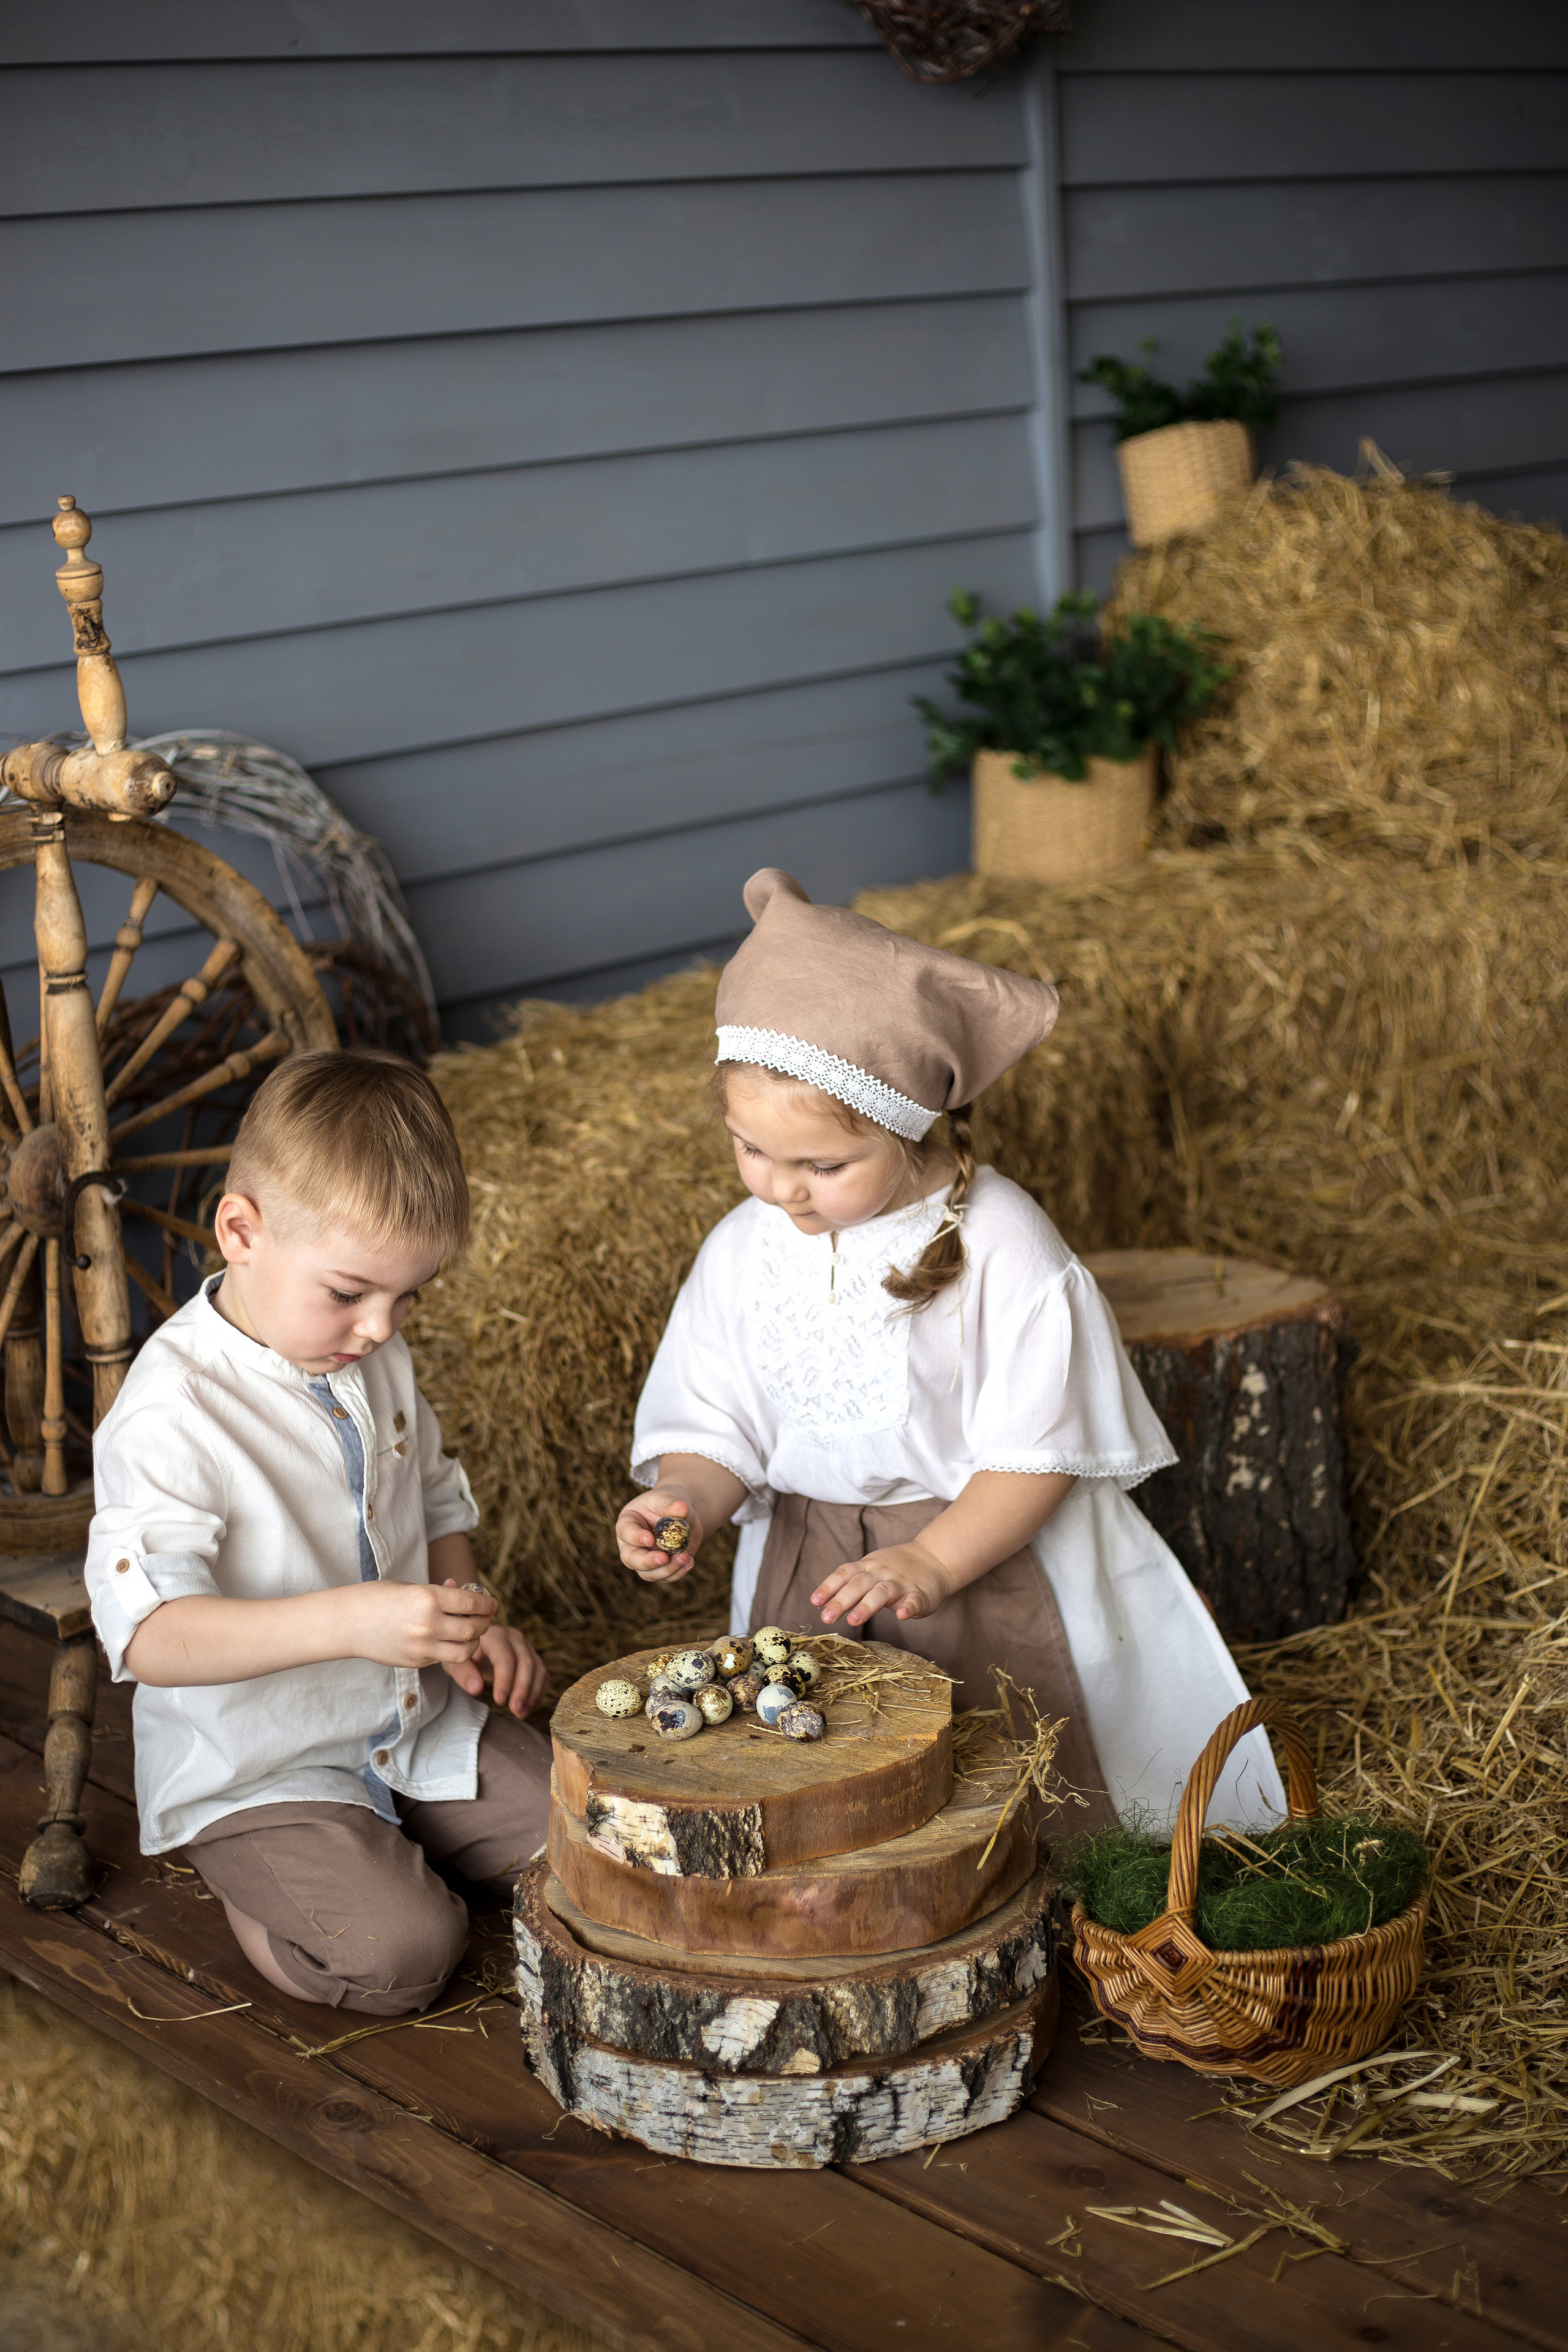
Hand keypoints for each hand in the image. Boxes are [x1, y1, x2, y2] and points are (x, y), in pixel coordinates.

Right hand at [343, 1576, 495, 1668]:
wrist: (347, 1623)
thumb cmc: (378, 1598)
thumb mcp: (412, 1587)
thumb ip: (440, 1594)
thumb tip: (466, 1594)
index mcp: (427, 1598)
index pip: (471, 1604)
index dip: (486, 1603)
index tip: (491, 1603)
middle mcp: (427, 1624)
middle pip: (473, 1629)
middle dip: (484, 1623)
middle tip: (484, 1618)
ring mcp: (422, 1647)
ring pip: (465, 1651)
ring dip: (474, 1642)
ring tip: (470, 1632)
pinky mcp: (416, 1662)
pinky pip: (445, 1658)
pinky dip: (453, 1650)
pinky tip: (448, 1641)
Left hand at [445, 1615, 549, 1715]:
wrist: (474, 1645)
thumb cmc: (464, 1655)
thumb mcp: (456, 1663)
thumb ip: (463, 1674)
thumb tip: (476, 1689)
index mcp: (494, 1635)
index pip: (505, 1657)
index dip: (505, 1679)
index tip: (500, 1701)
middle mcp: (514, 1637)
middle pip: (526, 1663)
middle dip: (522, 1689)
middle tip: (516, 1711)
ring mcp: (526, 1646)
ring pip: (538, 1668)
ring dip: (532, 1693)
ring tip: (522, 1713)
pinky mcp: (533, 1656)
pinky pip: (542, 1674)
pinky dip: (538, 1691)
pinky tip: (529, 1706)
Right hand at [616, 1486, 701, 1582]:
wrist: (682, 1515)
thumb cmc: (668, 1503)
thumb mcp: (668, 1498)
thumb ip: (671, 1504)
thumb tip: (681, 1509)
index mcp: (628, 1522)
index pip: (625, 1531)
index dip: (635, 1537)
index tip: (650, 1539)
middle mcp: (632, 1544)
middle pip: (631, 1559)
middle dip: (647, 1562)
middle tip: (663, 1558)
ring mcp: (645, 1558)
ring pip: (648, 1573)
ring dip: (667, 1569)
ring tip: (685, 1558)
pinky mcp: (660, 1568)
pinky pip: (665, 1576)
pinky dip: (678, 1572)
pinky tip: (689, 1561)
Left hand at [811, 1541, 953, 1627]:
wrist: (934, 1558)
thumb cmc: (894, 1569)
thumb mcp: (870, 1569)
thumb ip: (849, 1584)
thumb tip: (820, 1603)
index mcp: (867, 1567)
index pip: (844, 1574)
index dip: (829, 1586)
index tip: (815, 1601)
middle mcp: (882, 1573)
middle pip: (858, 1585)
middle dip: (841, 1601)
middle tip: (826, 1618)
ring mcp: (902, 1583)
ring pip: (882, 1592)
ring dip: (867, 1605)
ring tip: (854, 1620)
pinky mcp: (921, 1594)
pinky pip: (915, 1600)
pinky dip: (909, 1608)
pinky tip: (903, 1616)